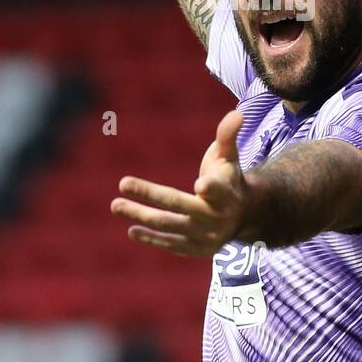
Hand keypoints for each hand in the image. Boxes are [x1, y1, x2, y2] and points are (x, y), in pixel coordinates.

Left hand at [111, 110, 248, 255]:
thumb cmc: (230, 178)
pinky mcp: (198, 249)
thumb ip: (228, 135)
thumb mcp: (229, 156)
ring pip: (169, 225)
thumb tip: (237, 112)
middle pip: (179, 205)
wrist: (246, 214)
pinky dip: (151, 238)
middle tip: (122, 182)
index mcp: (226, 192)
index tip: (199, 185)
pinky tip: (132, 229)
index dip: (210, 189)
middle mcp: (216, 216)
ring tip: (116, 205)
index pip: (218, 190)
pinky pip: (171, 244)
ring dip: (141, 216)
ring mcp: (207, 236)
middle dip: (150, 195)